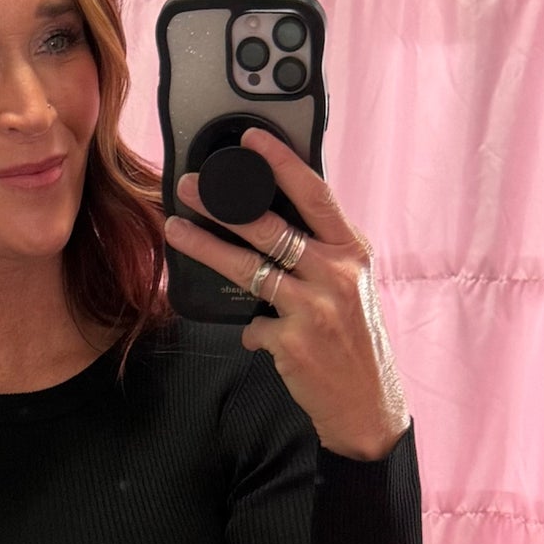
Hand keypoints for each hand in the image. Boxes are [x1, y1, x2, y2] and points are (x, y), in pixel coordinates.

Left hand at [164, 127, 410, 459]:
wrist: (367, 404)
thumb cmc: (354, 340)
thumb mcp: (351, 285)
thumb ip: (321, 252)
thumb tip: (273, 221)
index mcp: (351, 250)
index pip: (314, 194)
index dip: (281, 163)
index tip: (251, 140)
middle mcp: (335, 273)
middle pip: (269, 227)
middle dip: (223, 203)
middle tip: (190, 186)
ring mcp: (313, 308)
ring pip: (247, 268)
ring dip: (205, 248)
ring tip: (176, 230)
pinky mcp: (292, 342)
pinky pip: (252, 324)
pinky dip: (251, 329)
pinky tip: (260, 336)